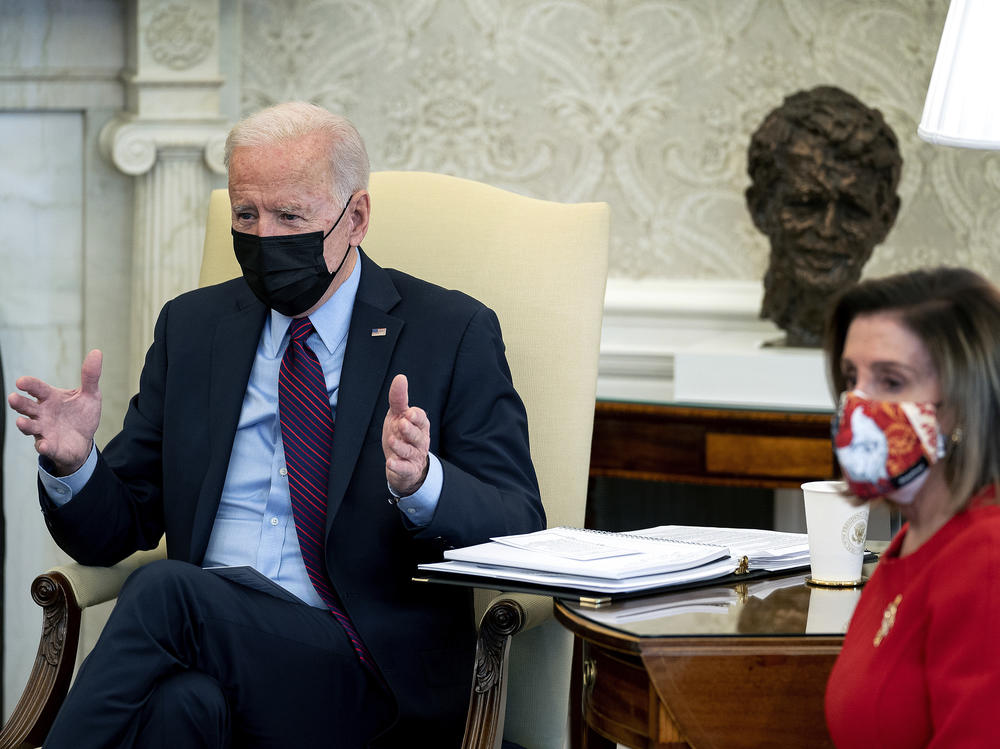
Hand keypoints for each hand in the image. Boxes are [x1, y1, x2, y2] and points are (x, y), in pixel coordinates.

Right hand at [7, 349, 102, 475]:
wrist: (83, 440)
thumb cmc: (81, 414)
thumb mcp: (90, 395)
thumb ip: (90, 376)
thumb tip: (97, 352)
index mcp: (50, 398)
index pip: (37, 389)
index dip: (29, 385)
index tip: (21, 381)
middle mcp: (42, 414)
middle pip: (27, 407)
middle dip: (19, 403)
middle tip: (13, 398)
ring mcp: (44, 430)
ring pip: (30, 427)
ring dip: (25, 425)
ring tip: (21, 422)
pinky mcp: (50, 446)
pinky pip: (45, 447)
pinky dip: (44, 446)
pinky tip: (44, 445)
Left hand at [382, 374, 429, 496]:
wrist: (403, 464)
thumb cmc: (401, 435)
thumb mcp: (398, 415)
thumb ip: (399, 398)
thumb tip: (401, 377)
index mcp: (419, 425)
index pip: (420, 419)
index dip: (415, 417)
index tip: (408, 414)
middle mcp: (419, 440)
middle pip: (417, 435)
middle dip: (410, 430)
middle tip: (402, 424)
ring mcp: (414, 456)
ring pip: (411, 452)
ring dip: (401, 447)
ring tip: (392, 441)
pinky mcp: (408, 470)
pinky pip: (405, 469)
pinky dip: (398, 466)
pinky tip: (390, 462)